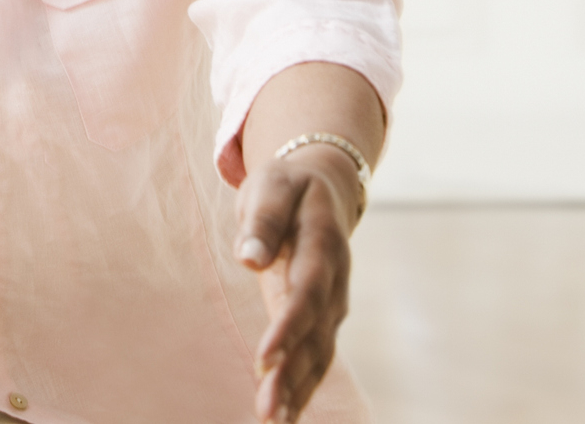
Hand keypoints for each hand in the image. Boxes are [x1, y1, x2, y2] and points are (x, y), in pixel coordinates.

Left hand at [234, 146, 362, 422]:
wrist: (324, 184)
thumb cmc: (288, 185)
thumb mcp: (272, 185)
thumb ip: (262, 221)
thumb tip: (249, 259)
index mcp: (323, 243)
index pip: (307, 292)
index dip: (289, 327)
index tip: (265, 360)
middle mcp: (335, 280)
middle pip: (316, 333)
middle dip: (293, 374)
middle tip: (268, 411)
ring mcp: (333, 302)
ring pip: (320, 352)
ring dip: (298, 389)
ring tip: (273, 420)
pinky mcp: (322, 316)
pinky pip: (317, 356)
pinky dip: (302, 386)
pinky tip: (284, 414)